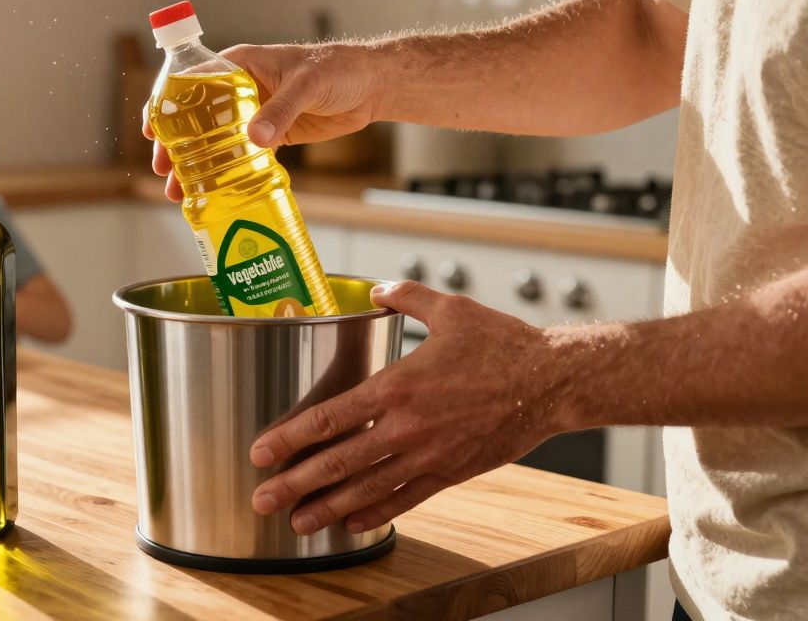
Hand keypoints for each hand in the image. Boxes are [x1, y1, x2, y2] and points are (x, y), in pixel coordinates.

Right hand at [144, 42, 382, 200]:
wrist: (370, 86)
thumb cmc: (339, 70)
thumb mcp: (307, 85)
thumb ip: (281, 110)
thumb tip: (254, 139)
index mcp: (240, 65)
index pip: (191, 82)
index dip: (167, 106)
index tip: (154, 131)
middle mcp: (240, 90)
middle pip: (195, 118)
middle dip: (176, 146)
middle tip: (164, 171)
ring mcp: (253, 114)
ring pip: (213, 141)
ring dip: (195, 165)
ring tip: (179, 193)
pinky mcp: (270, 135)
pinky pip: (239, 156)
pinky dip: (224, 173)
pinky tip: (212, 191)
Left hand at [249, 280, 571, 535]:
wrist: (552, 382)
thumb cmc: (502, 344)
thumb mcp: (449, 308)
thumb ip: (405, 297)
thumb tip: (376, 289)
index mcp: (396, 386)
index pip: (328, 418)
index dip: (289, 438)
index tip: (260, 452)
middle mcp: (406, 427)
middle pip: (337, 463)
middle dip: (294, 484)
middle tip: (261, 500)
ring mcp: (428, 455)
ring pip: (366, 490)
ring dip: (326, 507)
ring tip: (296, 522)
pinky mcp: (450, 472)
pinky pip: (405, 499)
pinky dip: (374, 514)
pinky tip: (351, 523)